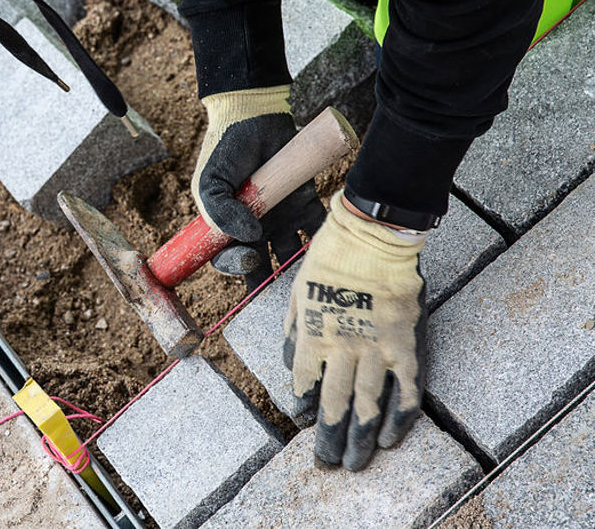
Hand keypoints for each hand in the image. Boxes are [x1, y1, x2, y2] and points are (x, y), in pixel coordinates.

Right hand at [192, 85, 325, 287]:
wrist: (254, 114)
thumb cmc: (225, 149)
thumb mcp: (210, 183)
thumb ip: (220, 213)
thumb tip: (250, 238)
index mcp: (227, 225)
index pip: (228, 258)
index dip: (236, 267)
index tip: (247, 259)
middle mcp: (253, 226)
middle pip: (262, 263)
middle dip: (269, 280)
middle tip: (280, 287)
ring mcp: (280, 216)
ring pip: (290, 252)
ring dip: (297, 265)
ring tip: (306, 273)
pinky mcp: (304, 201)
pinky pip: (315, 227)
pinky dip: (323, 239)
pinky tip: (327, 246)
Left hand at [283, 190, 427, 469]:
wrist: (373, 237)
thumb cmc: (329, 259)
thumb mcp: (296, 292)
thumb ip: (293, 331)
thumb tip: (292, 365)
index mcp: (313, 334)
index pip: (305, 383)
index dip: (303, 406)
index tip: (303, 422)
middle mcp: (343, 348)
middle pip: (334, 404)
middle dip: (328, 438)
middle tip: (326, 464)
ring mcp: (378, 350)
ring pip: (368, 406)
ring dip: (360, 439)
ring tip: (355, 464)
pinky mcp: (407, 346)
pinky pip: (406, 391)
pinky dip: (399, 419)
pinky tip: (389, 440)